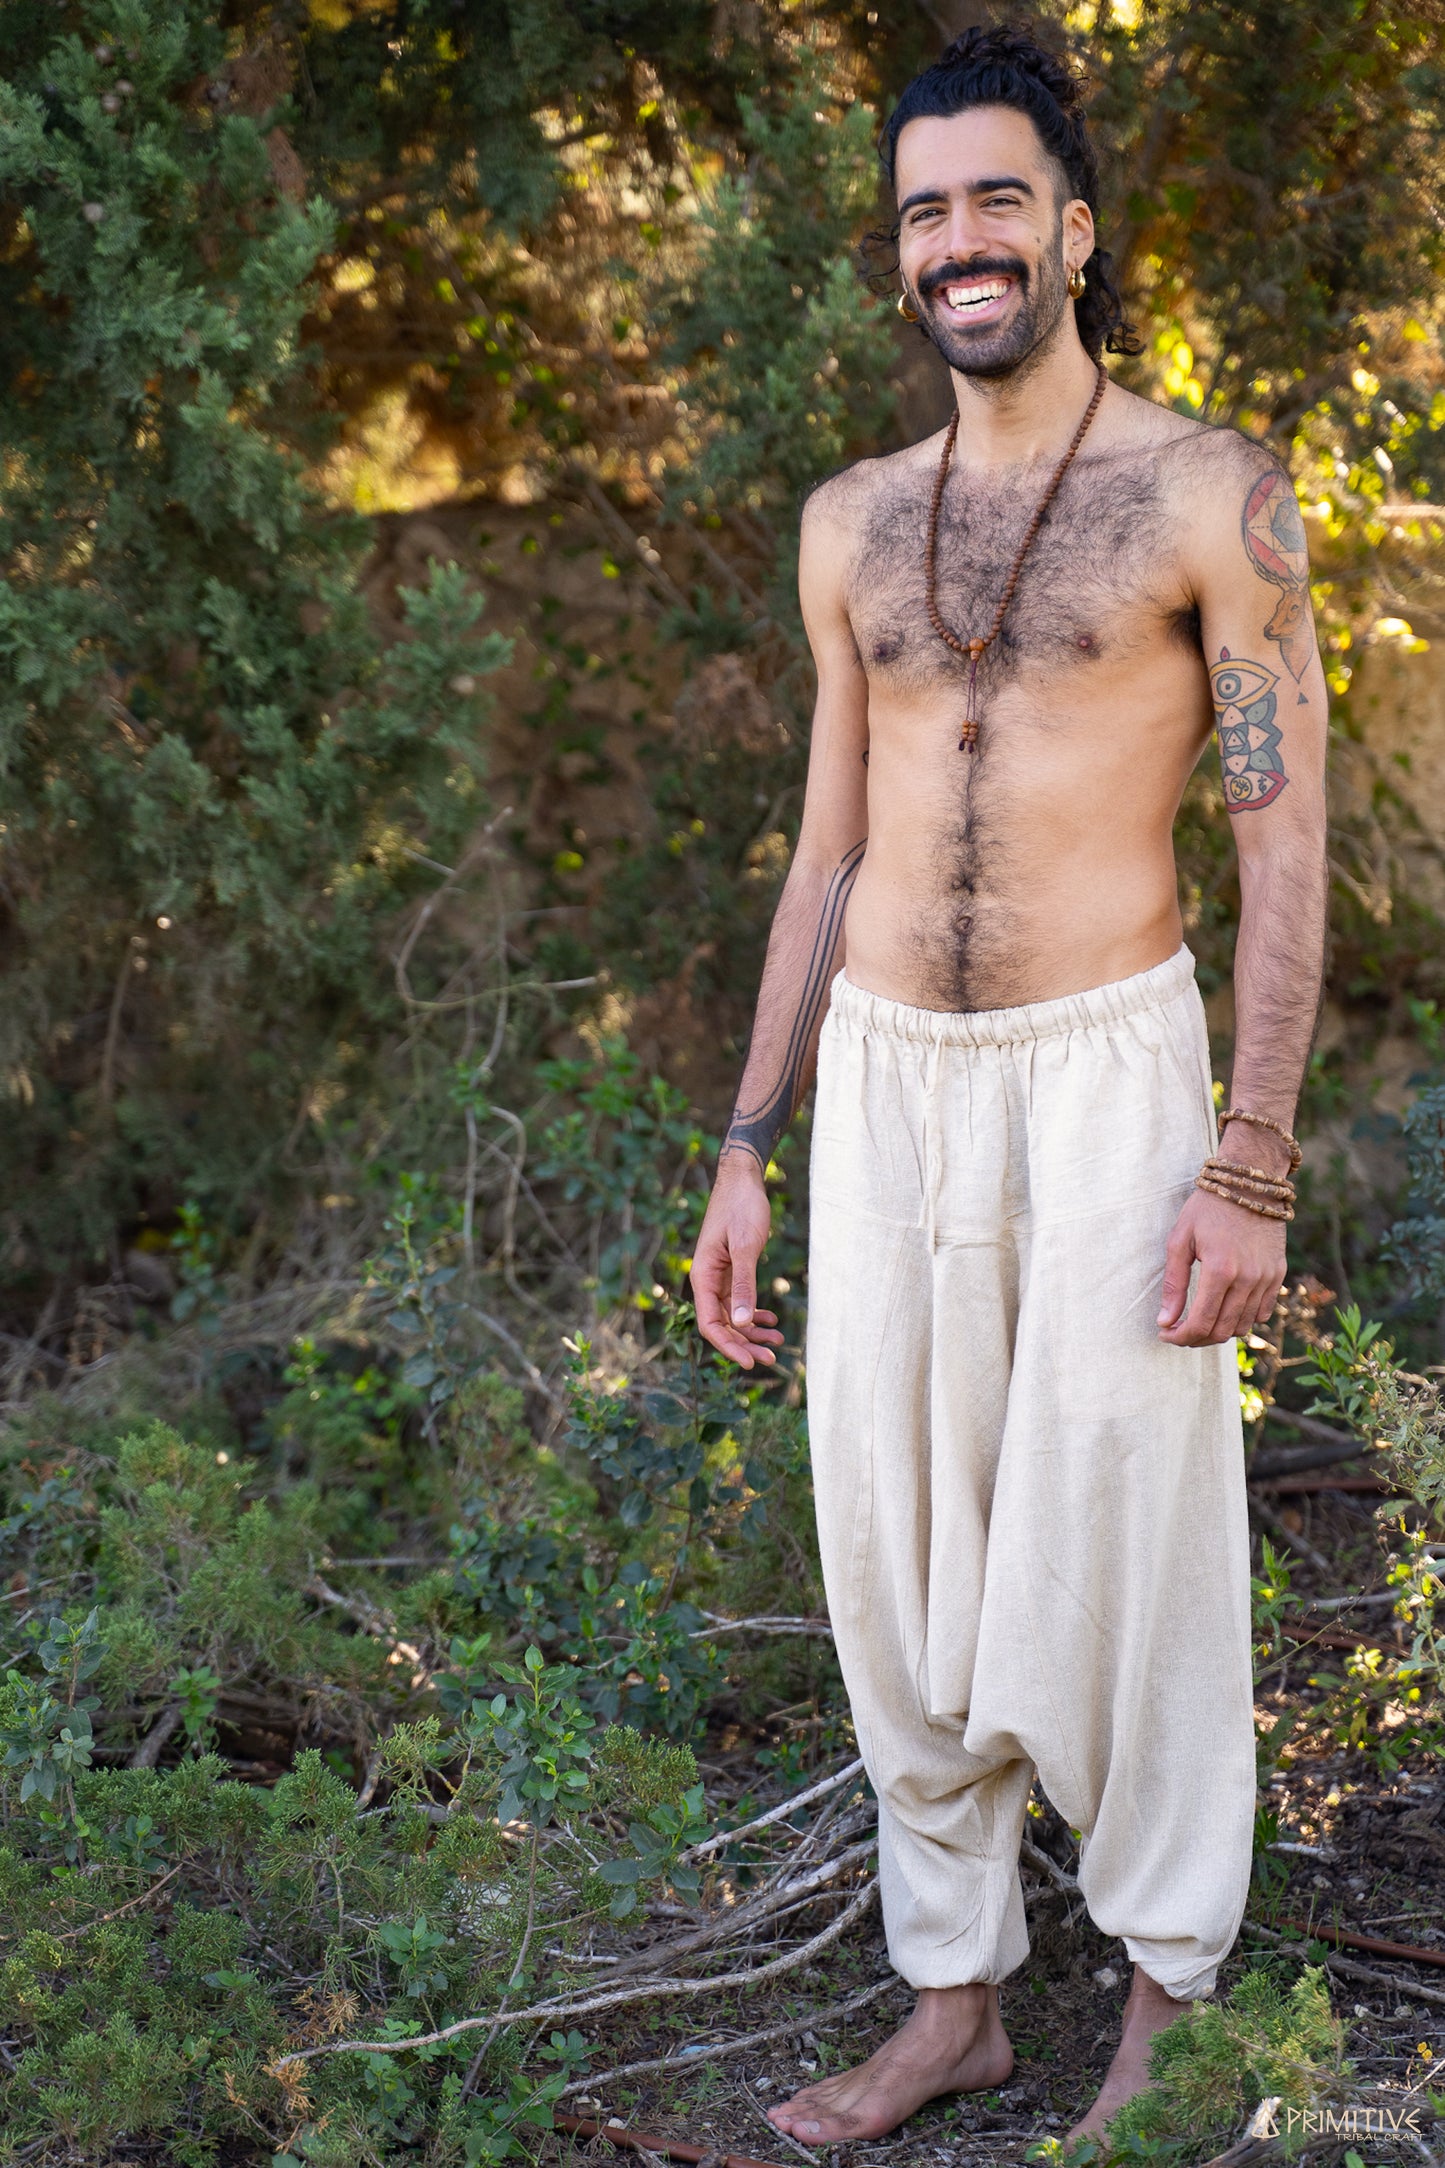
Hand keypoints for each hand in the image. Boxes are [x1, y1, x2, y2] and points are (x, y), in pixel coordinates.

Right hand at [691, 1160, 784, 1369]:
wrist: (742, 1180)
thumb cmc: (741, 1207)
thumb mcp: (746, 1245)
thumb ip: (744, 1284)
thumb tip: (743, 1322)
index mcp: (703, 1275)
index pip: (710, 1323)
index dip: (728, 1346)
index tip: (749, 1362)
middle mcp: (707, 1280)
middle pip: (722, 1325)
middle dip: (745, 1344)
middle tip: (772, 1359)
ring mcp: (719, 1277)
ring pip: (732, 1316)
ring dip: (752, 1332)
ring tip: (777, 1342)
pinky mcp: (731, 1271)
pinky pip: (739, 1301)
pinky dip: (754, 1314)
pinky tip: (771, 1320)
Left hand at [1157, 1185, 1284, 1346]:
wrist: (1248, 1185)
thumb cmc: (1208, 1208)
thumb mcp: (1180, 1240)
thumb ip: (1173, 1284)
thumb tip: (1165, 1321)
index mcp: (1220, 1270)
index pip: (1201, 1322)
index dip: (1180, 1336)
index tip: (1165, 1333)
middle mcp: (1248, 1279)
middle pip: (1222, 1331)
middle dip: (1196, 1338)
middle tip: (1178, 1331)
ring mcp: (1267, 1278)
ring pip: (1242, 1326)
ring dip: (1218, 1331)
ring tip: (1199, 1321)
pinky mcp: (1278, 1275)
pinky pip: (1262, 1313)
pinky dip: (1242, 1319)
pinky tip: (1224, 1309)